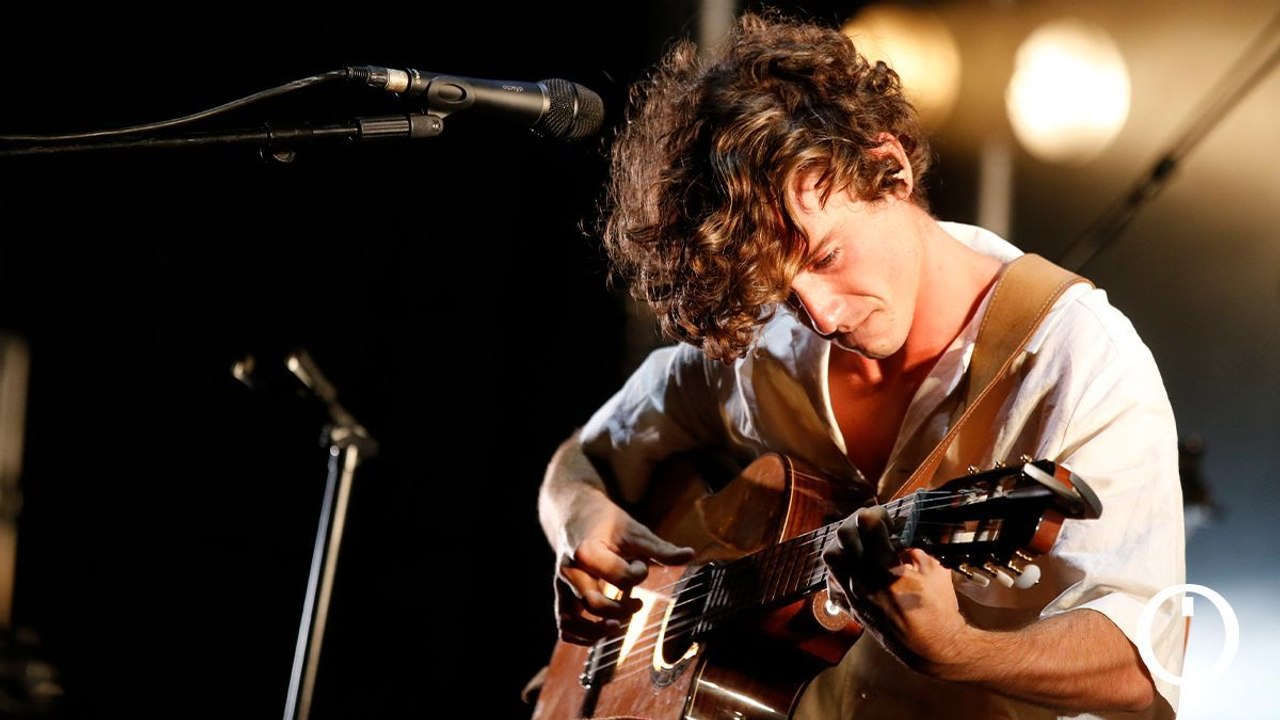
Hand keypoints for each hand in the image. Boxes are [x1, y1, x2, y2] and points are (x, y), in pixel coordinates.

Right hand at [553, 494, 693, 644]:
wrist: (576, 513)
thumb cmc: (607, 523)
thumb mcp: (635, 532)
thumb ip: (661, 549)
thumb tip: (690, 554)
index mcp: (588, 551)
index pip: (619, 577)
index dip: (637, 574)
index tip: (640, 565)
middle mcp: (570, 570)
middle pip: (594, 604)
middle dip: (621, 610)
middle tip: (638, 604)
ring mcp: (561, 584)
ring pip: (571, 621)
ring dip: (597, 632)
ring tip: (618, 626)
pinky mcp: (560, 594)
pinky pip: (563, 624)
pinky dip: (580, 636)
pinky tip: (603, 631)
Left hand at [822, 506, 969, 669]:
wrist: (931, 649)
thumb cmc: (939, 610)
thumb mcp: (936, 571)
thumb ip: (914, 551)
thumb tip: (899, 543)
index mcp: (886, 569)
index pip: (867, 524)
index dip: (877, 513)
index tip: (886, 517)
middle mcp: (863, 581)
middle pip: (844, 535)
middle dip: (858, 522)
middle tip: (872, 526)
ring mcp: (853, 595)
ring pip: (832, 557)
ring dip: (844, 544)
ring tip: (862, 546)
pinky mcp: (850, 608)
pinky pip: (832, 582)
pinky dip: (840, 570)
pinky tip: (855, 568)